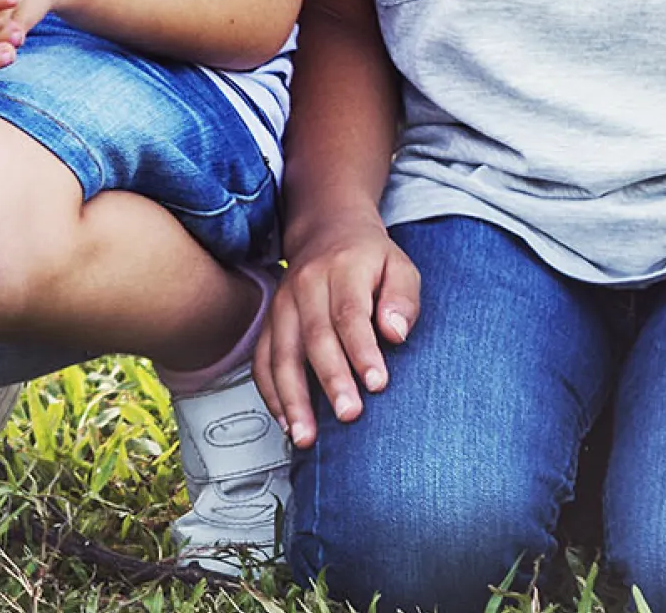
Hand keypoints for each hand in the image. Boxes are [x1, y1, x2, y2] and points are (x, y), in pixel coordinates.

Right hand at [256, 212, 419, 447]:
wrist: (326, 230)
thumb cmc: (370, 259)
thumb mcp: (399, 266)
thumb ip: (403, 298)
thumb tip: (396, 332)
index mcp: (341, 270)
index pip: (350, 313)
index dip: (362, 350)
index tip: (378, 383)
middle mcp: (304, 287)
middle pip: (314, 337)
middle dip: (330, 380)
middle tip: (349, 415)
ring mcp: (281, 305)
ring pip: (281, 354)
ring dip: (292, 397)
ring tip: (306, 435)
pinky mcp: (270, 323)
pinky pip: (262, 360)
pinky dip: (270, 393)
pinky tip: (285, 421)